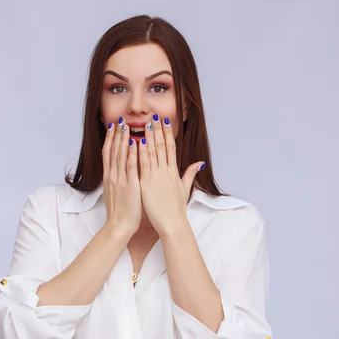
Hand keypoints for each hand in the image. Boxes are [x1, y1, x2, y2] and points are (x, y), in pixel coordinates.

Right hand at [102, 118, 141, 237]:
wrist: (119, 225)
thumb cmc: (120, 211)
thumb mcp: (115, 192)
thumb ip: (117, 179)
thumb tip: (119, 171)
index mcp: (109, 177)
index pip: (108, 153)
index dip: (110, 138)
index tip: (113, 126)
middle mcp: (112, 175)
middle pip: (112, 150)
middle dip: (116, 134)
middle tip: (119, 119)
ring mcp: (120, 180)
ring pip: (120, 155)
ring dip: (123, 139)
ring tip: (126, 125)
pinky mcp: (129, 185)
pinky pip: (130, 167)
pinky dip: (132, 154)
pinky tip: (134, 143)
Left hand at [138, 115, 204, 236]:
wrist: (172, 223)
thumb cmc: (176, 209)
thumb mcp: (185, 189)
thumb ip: (190, 174)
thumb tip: (200, 163)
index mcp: (174, 172)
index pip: (171, 148)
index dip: (168, 134)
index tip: (165, 122)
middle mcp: (166, 171)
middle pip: (162, 146)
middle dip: (158, 130)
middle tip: (154, 115)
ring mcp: (156, 176)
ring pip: (153, 152)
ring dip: (149, 136)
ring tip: (146, 123)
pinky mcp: (147, 183)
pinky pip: (143, 164)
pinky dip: (141, 152)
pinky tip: (138, 141)